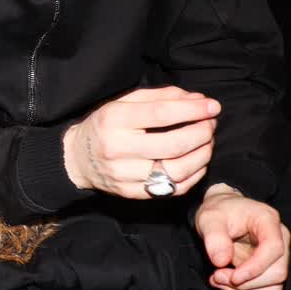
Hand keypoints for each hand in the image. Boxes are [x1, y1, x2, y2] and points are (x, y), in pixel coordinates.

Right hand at [62, 86, 219, 199]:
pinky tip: (197, 162)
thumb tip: (198, 99)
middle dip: (201, 133)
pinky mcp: (131, 193)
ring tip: (207, 143)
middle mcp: (116, 148)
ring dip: (201, 155)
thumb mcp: (125, 102)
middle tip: (210, 125)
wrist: (77, 158)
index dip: (193, 110)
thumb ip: (161, 97)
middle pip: (172, 144)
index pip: (161, 113)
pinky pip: (171, 189)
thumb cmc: (106, 125)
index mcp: (113, 119)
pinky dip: (193, 175)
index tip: (213, 106)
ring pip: (175, 170)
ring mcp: (123, 174)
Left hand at [193, 186, 290, 289]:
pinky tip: (228, 286)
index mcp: (268, 221)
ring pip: (274, 287)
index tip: (232, 277)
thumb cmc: (218, 213)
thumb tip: (221, 262)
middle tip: (217, 277)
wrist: (222, 215)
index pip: (274, 249)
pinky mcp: (271, 270)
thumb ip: (214, 237)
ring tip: (218, 281)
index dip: (255, 267)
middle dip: (246, 283)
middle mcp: (280, 239)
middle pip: (278, 273)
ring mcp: (278, 257)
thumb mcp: (209, 218)